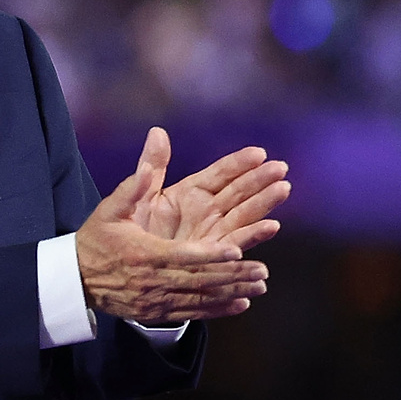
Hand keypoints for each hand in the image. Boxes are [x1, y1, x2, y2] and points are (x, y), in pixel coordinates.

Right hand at [76, 129, 268, 323]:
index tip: (236, 250)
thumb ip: (136, 183)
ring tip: (259, 286)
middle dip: (232, 275)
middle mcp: (152, 281)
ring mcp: (155, 300)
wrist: (75, 279)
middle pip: (198, 280)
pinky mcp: (157, 312)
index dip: (210, 255)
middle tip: (261, 271)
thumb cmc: (97, 238)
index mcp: (143, 254)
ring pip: (199, 299)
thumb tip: (156, 144)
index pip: (181, 256)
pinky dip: (218, 310)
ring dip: (232, 292)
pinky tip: (241, 304)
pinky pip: (192, 313)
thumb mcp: (112, 207)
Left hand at [132, 140, 290, 254]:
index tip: (259, 153)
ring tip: (282, 190)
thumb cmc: (124, 229)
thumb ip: (150, 166)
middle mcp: (206, 211)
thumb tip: (157, 132)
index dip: (240, 163)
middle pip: (239, 192)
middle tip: (280, 169)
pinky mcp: (214, 256)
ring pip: (245, 215)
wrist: (118, 267)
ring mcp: (213, 233)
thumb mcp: (135, 195)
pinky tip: (270, 226)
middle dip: (261, 180)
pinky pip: (237, 243)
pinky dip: (254, 235)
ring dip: (265, 203)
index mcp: (190, 192)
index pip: (220, 173)